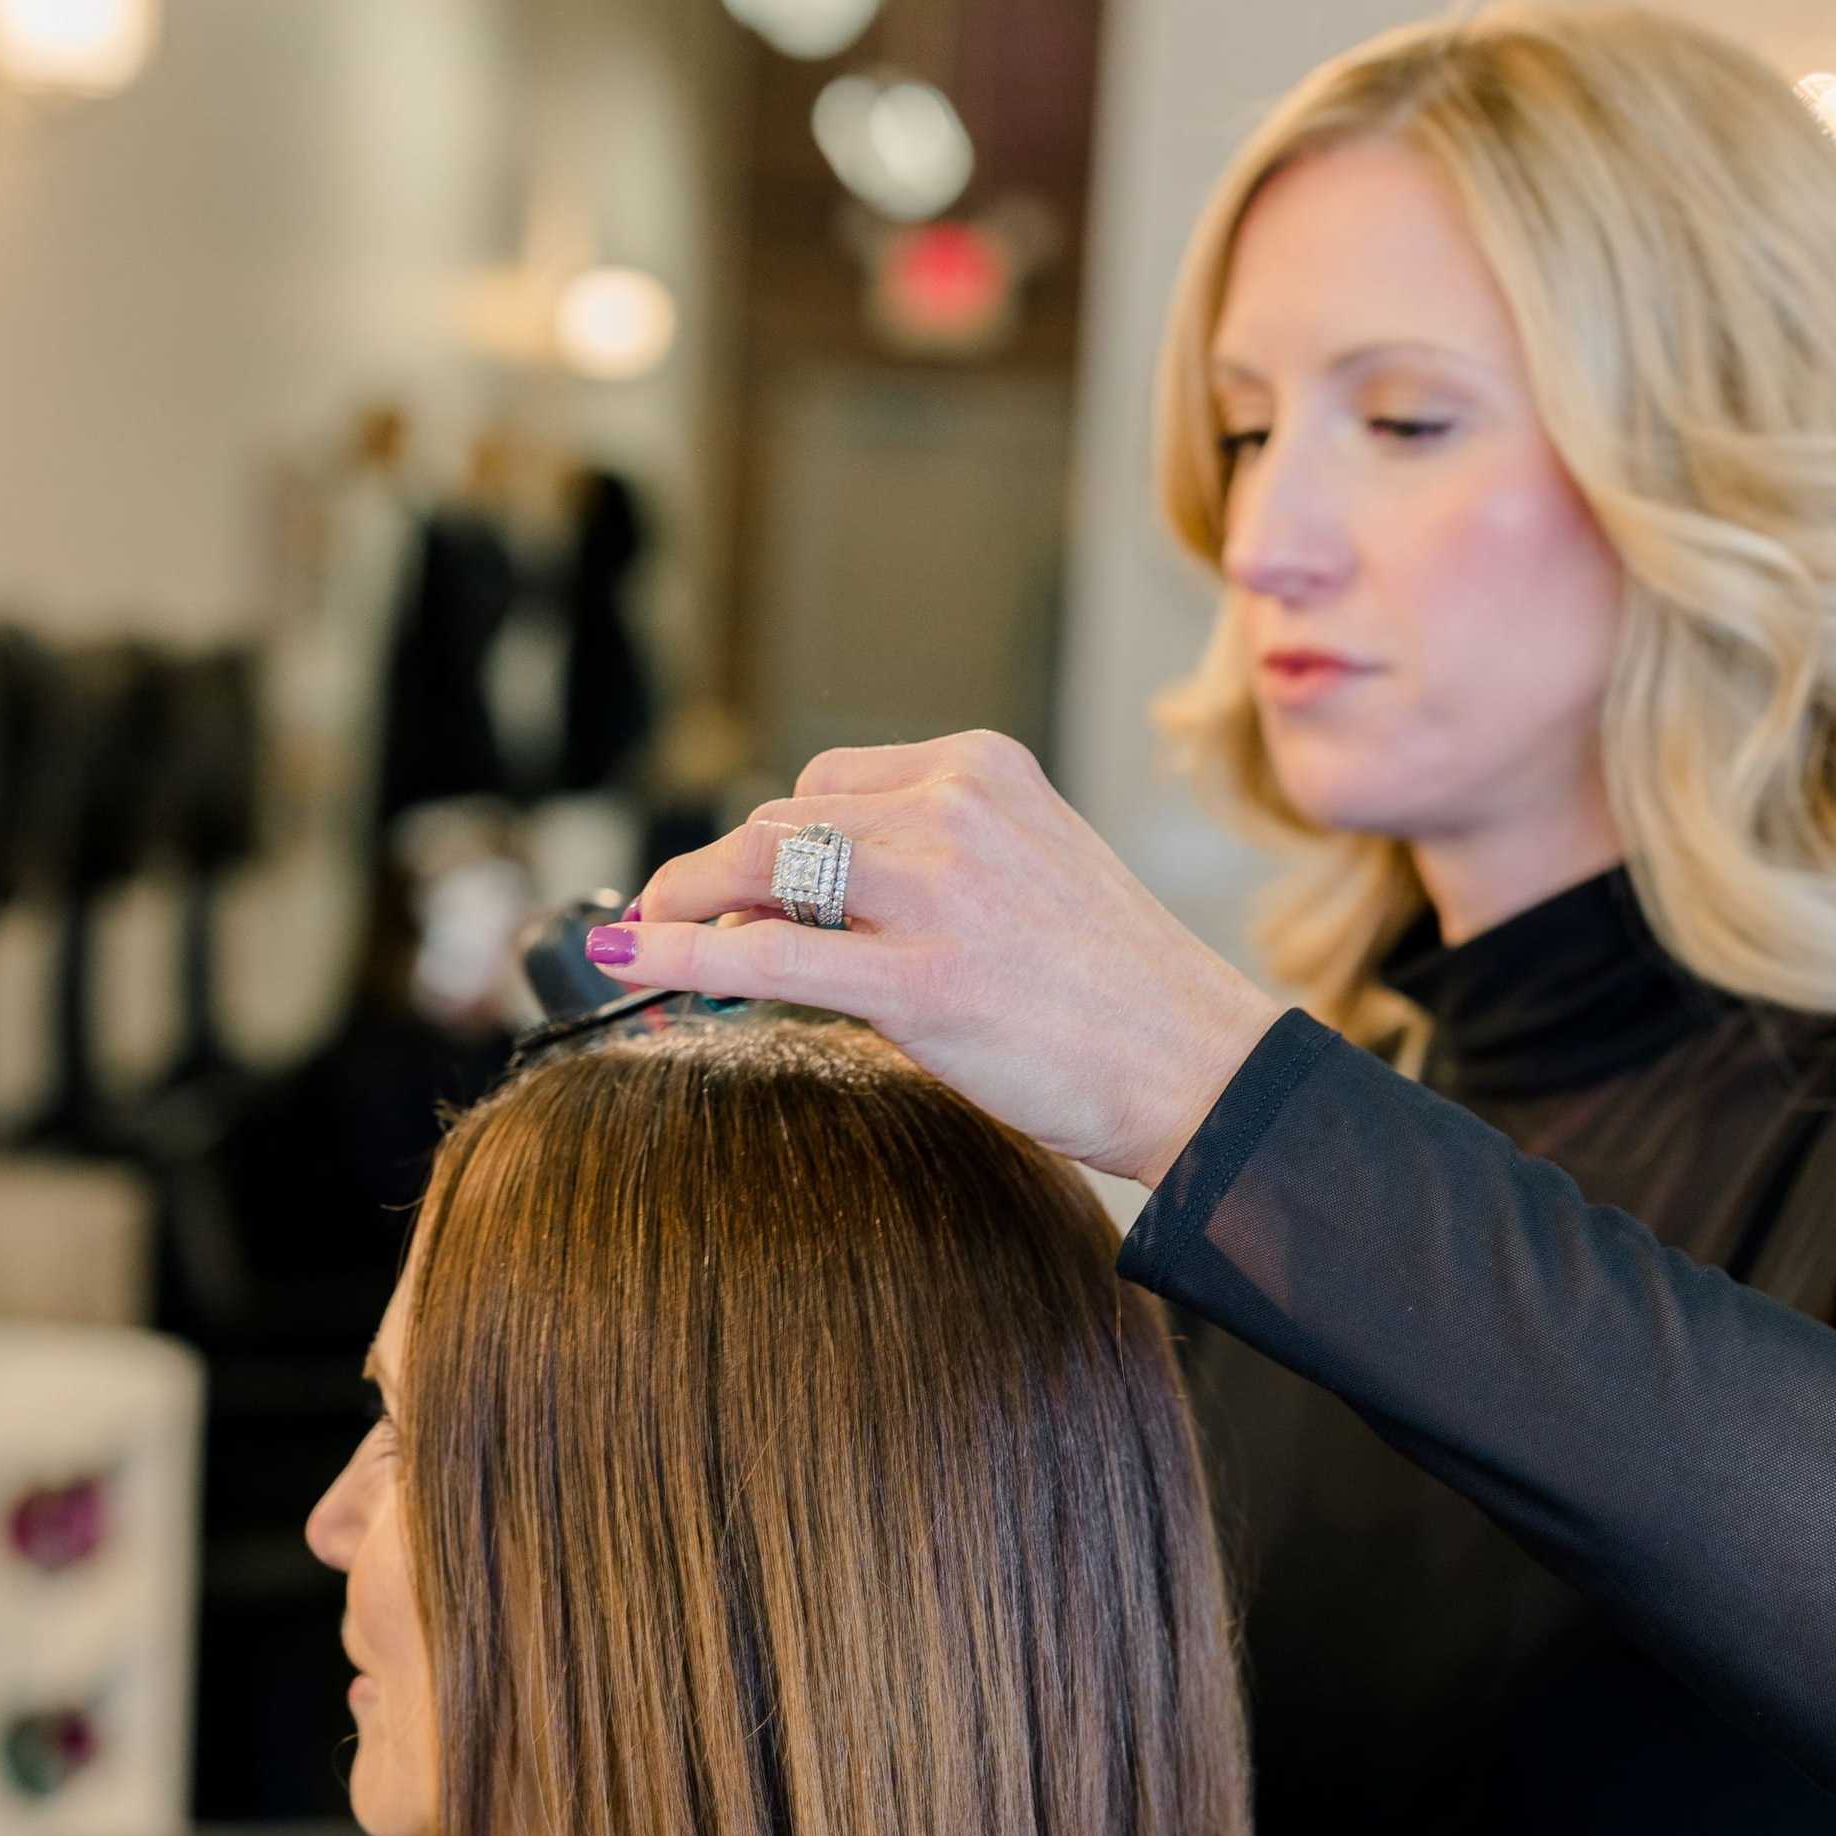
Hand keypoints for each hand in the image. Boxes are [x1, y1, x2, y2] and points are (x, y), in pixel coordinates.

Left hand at [604, 731, 1281, 1186]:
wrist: (1198, 1066)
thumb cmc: (1115, 992)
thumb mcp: (1028, 874)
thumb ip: (927, 863)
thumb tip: (794, 899)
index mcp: (984, 769)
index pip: (826, 781)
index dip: (766, 839)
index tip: (734, 886)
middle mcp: (956, 809)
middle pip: (781, 823)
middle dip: (720, 879)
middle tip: (675, 925)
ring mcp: (937, 890)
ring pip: (762, 870)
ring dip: (693, 909)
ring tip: (653, 943)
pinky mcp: (919, 979)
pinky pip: (767, 955)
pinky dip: (685, 951)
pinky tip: (637, 956)